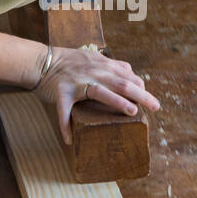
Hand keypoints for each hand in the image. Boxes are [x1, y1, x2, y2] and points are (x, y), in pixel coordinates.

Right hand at [34, 46, 160, 143]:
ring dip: (117, 102)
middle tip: (156, 107)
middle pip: (122, 82)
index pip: (128, 75)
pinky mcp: (62, 92)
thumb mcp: (92, 58)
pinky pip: (64, 110)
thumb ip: (111, 66)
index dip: (141, 87)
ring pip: (100, 91)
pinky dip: (65, 125)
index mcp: (102, 65)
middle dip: (141, 94)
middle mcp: (93, 72)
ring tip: (131, 112)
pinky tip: (69, 139)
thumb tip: (132, 74)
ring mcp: (78, 82)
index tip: (149, 98)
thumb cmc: (67, 62)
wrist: (40, 61)